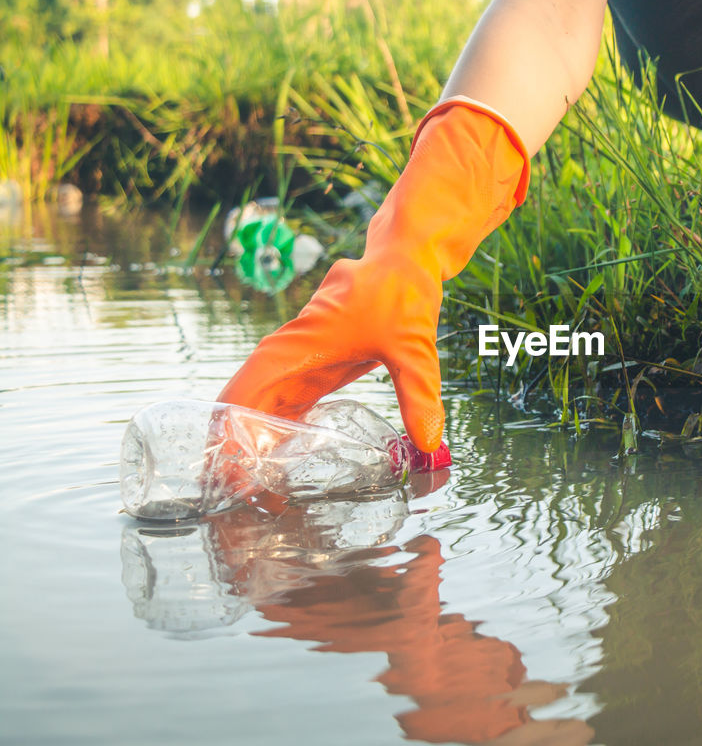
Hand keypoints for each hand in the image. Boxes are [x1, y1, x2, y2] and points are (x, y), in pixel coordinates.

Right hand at [218, 98, 529, 451]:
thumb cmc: (403, 290)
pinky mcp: (319, 358)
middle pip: (248, 399)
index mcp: (300, 341)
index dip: (232, 429)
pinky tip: (280, 451)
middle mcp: (292, 348)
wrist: (407, 253)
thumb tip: (428, 442)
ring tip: (250, 482)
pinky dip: (280, 423)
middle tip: (235, 492)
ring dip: (256, 436)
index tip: (228, 467)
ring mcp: (303, 354)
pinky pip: (289, 394)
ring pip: (266, 398)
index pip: (248, 389)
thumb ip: (419, 393)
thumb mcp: (414, 346)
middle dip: (236, 443)